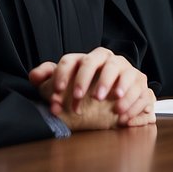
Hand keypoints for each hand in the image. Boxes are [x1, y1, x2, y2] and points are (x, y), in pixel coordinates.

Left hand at [29, 48, 150, 127]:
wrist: (116, 96)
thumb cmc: (87, 90)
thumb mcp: (66, 85)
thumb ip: (48, 79)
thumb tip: (34, 76)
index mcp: (86, 59)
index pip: (71, 60)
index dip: (62, 75)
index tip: (57, 92)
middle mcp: (106, 59)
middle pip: (94, 60)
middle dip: (85, 78)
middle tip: (78, 97)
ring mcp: (124, 67)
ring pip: (119, 68)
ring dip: (113, 84)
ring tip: (109, 101)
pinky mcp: (139, 80)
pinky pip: (137, 86)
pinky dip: (131, 99)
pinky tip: (121, 112)